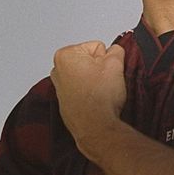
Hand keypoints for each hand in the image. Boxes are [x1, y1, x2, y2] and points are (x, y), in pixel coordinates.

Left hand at [50, 41, 127, 155]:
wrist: (95, 127)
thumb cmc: (99, 98)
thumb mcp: (116, 64)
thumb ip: (116, 50)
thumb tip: (115, 51)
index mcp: (65, 56)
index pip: (97, 47)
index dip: (106, 59)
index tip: (106, 72)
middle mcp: (57, 70)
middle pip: (89, 60)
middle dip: (98, 68)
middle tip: (104, 82)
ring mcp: (59, 87)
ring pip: (86, 75)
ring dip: (95, 81)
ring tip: (100, 92)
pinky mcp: (65, 101)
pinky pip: (82, 90)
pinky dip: (89, 93)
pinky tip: (95, 100)